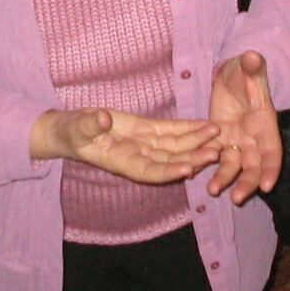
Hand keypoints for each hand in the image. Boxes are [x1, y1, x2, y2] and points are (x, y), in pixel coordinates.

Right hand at [32, 108, 219, 183]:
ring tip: (219, 137)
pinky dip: (189, 129)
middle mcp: (139, 157)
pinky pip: (172, 131)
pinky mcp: (148, 130)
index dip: (168, 171)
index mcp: (121, 162)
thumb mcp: (76, 128)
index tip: (188, 169)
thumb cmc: (70, 132)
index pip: (148, 171)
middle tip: (216, 153)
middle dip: (193, 158)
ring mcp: (145, 144)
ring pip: (176, 147)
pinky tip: (207, 126)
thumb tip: (103, 119)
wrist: (71, 129)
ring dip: (198, 143)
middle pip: (170, 161)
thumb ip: (90, 124)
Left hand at [207, 51, 281, 204]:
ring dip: (225, 179)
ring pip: (233, 165)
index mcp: (265, 125)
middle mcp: (253, 138)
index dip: (271, 168)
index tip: (267, 186)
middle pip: (254, 166)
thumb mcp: (249, 69)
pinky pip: (213, 156)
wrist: (231, 75)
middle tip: (236, 198)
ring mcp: (236, 141)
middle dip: (247, 183)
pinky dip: (206, 165)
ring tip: (213, 190)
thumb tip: (252, 57)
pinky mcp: (219, 140)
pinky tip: (193, 174)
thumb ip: (252, 68)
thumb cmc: (245, 72)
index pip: (272, 151)